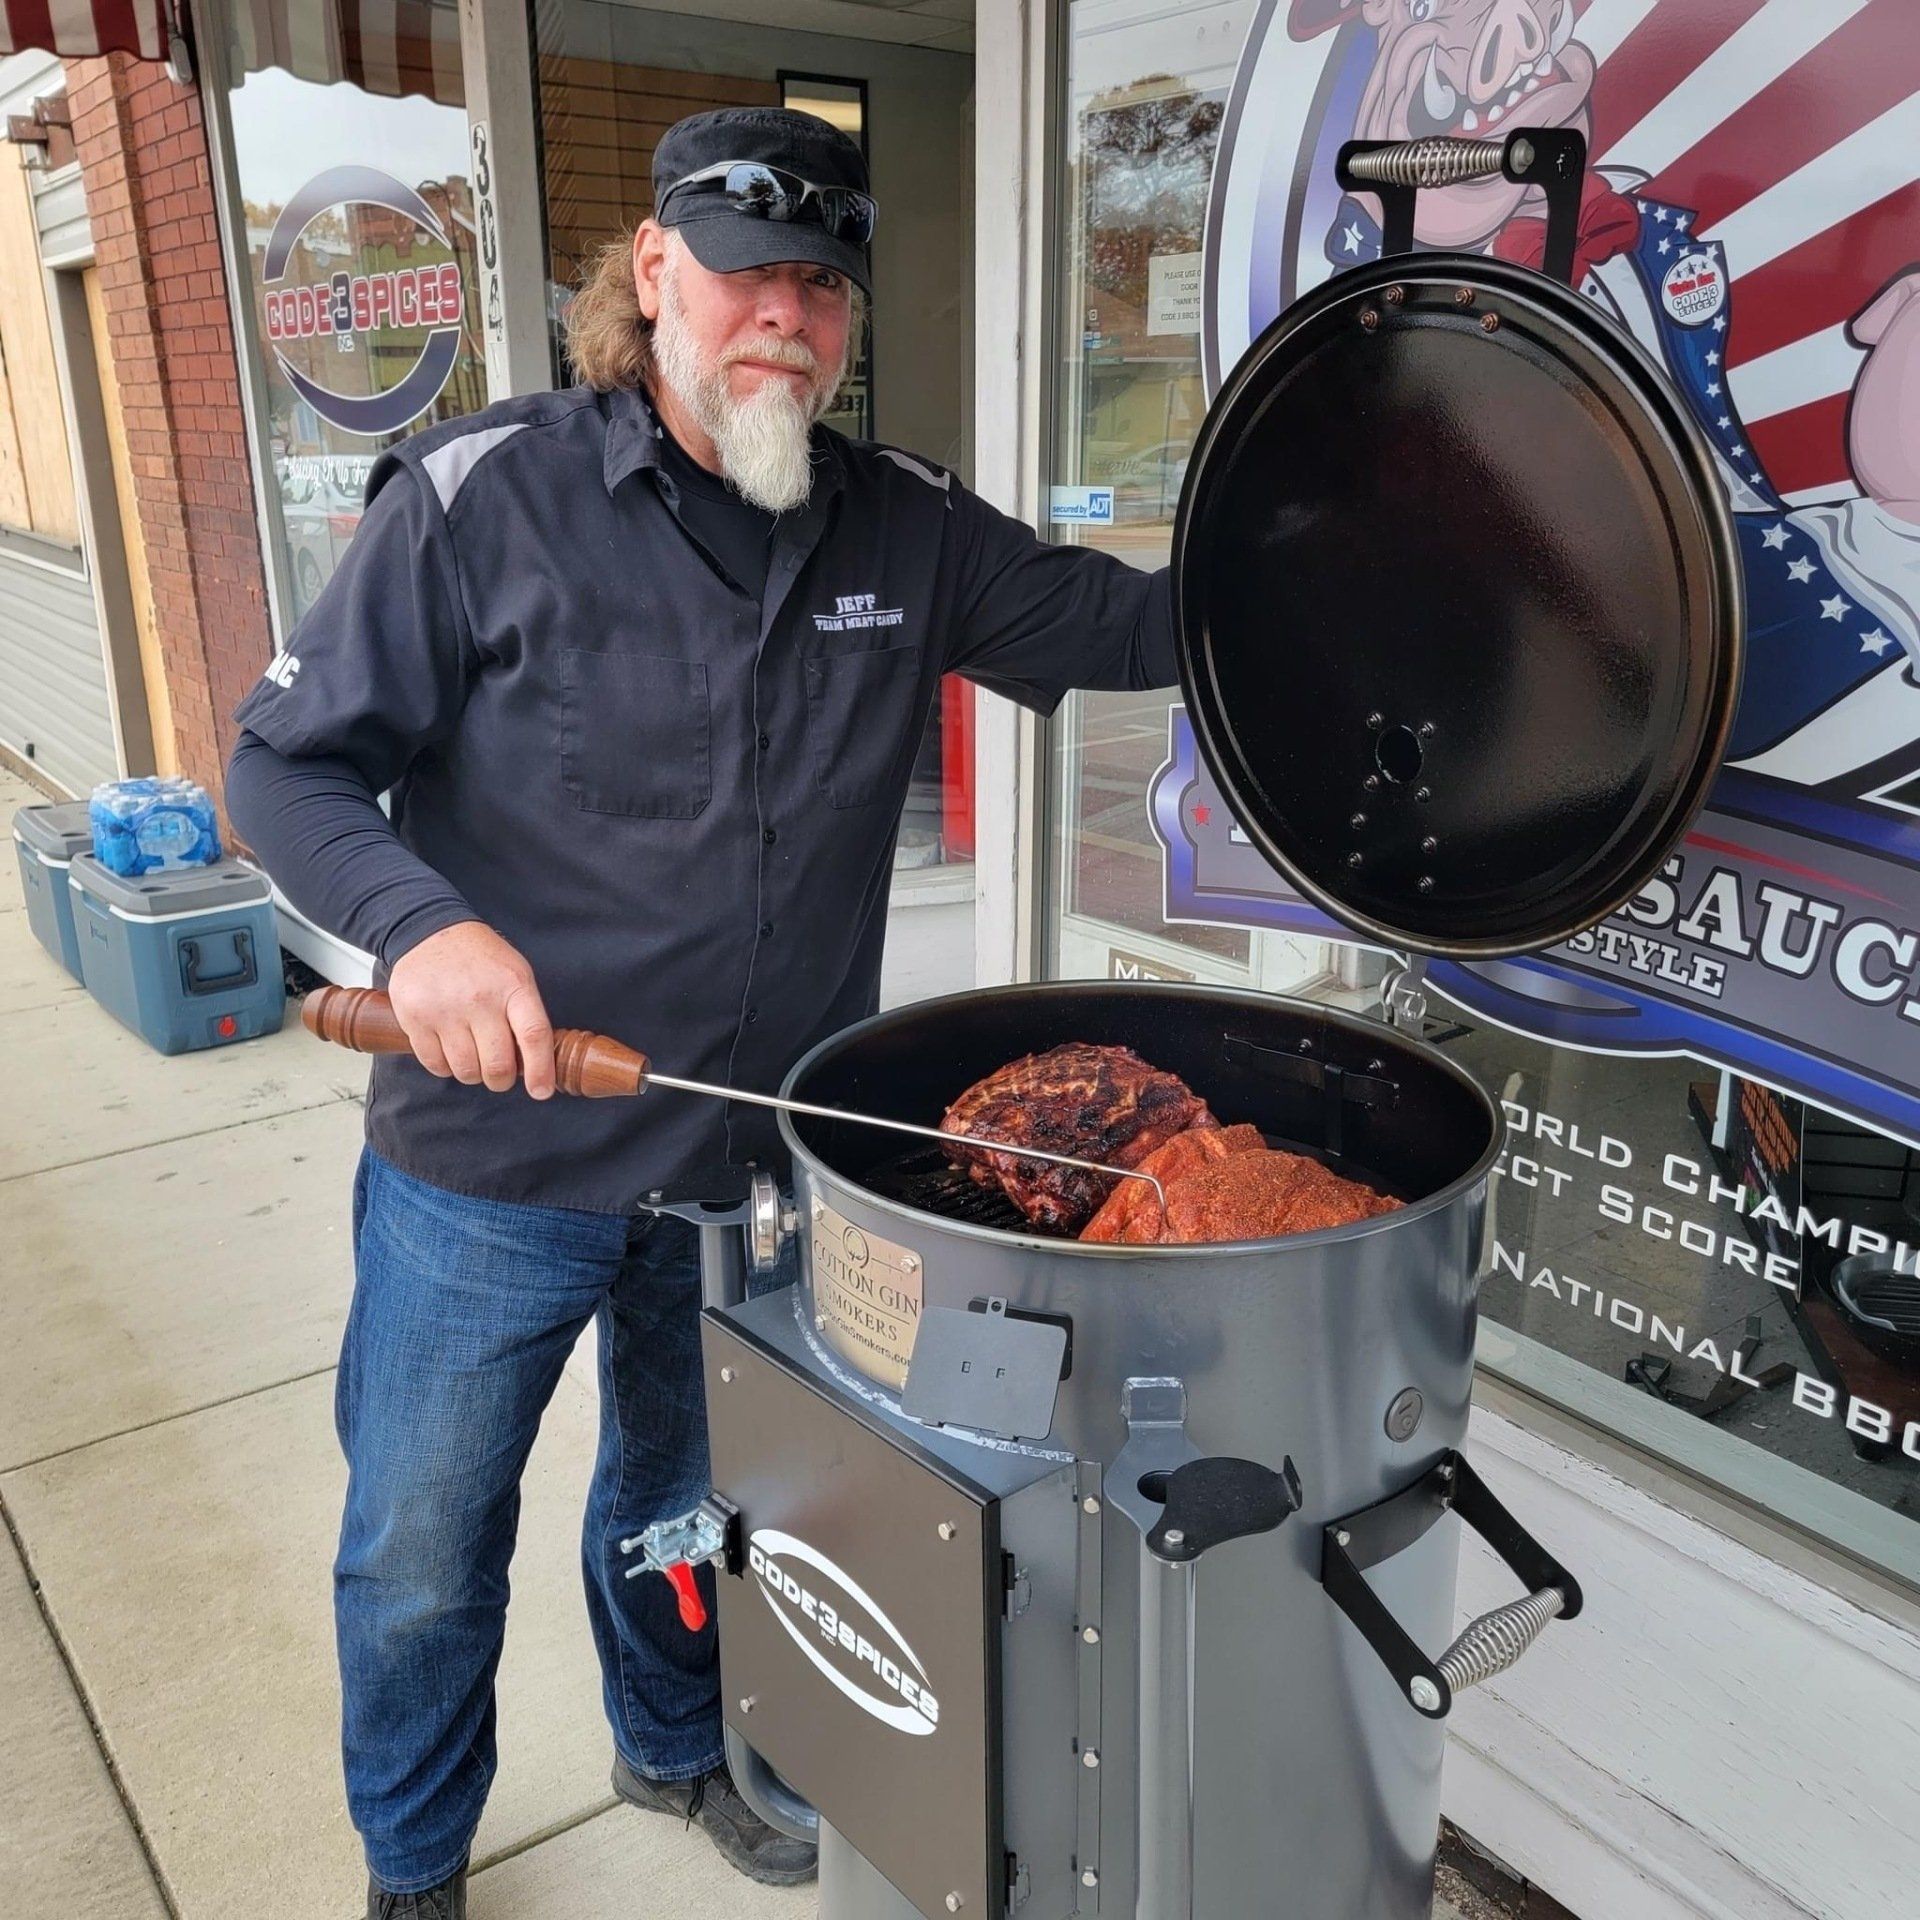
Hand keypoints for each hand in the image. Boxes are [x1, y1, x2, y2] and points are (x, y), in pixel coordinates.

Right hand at [385, 922, 556, 1098]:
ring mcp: (445, 1010)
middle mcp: (479, 999)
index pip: (533, 1035)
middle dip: (502, 1079)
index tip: (541, 1091)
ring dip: (473, 1074)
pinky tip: (449, 1048)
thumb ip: (526, 1016)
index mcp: (513, 986)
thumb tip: (537, 1066)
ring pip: (466, 1071)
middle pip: (497, 1065)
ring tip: (473, 1054)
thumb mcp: (516, 974)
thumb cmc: (480, 959)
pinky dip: (445, 1067)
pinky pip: (435, 1066)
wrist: (429, 933)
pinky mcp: (415, 1018)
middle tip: (500, 1073)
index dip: (540, 1071)